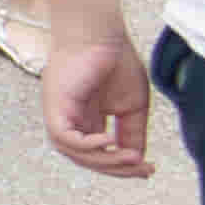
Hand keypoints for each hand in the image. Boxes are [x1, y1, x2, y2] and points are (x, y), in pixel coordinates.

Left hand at [41, 20, 153, 178]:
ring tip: (130, 157)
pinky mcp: (54, 108)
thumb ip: (132, 133)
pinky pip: (65, 139)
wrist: (100, 35)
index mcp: (86, 122)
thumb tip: (137, 160)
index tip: (150, 169)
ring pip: (77, 154)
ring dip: (106, 160)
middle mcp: (71, 122)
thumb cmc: (115, 62)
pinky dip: (87, 146)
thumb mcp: (131, 106)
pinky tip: (109, 142)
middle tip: (143, 169)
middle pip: (89, 159)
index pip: (101, 155)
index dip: (123, 167)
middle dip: (117, 168)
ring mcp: (60, 116)